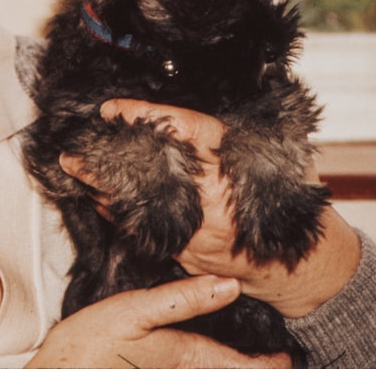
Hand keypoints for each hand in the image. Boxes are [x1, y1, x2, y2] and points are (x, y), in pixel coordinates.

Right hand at [28, 275, 290, 367]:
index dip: (277, 361)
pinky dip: (209, 366)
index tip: (291, 351)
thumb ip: (183, 299)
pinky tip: (198, 355)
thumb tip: (231, 285)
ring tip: (243, 355)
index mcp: (191, 358)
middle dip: (256, 365)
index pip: (251, 367)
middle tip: (275, 353)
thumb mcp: (134, 312)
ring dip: (232, 365)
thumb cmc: (89, 348)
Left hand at [60, 98, 360, 317]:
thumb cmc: (287, 202)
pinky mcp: (190, 253)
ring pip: (141, 203)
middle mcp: (213, 196)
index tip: (111, 109)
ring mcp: (198, 229)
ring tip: (73, 172)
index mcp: (234, 163)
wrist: (304, 264)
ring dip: (103, 189)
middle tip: (71, 152)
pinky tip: (98, 200)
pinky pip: (148, 230)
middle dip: (106, 162)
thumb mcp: (272, 158)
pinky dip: (122, 214)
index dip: (144, 116)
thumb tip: (184, 115)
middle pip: (148, 170)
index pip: (182, 130)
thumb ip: (230, 138)